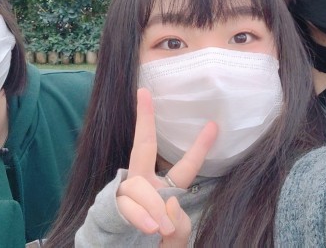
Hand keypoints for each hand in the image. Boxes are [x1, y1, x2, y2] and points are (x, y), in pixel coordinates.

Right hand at [116, 88, 216, 239]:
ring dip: (152, 207)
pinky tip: (150, 228)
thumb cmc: (152, 247)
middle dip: (144, 119)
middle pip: (143, 147)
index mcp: (163, 191)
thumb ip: (180, 226)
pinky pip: (127, 205)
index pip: (185, 167)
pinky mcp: (112, 208)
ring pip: (139, 187)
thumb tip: (171, 203)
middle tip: (144, 92)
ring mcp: (126, 195)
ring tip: (159, 229)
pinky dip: (141, 217)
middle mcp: (143, 186)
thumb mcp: (177, 240)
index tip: (214, 125)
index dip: (200, 148)